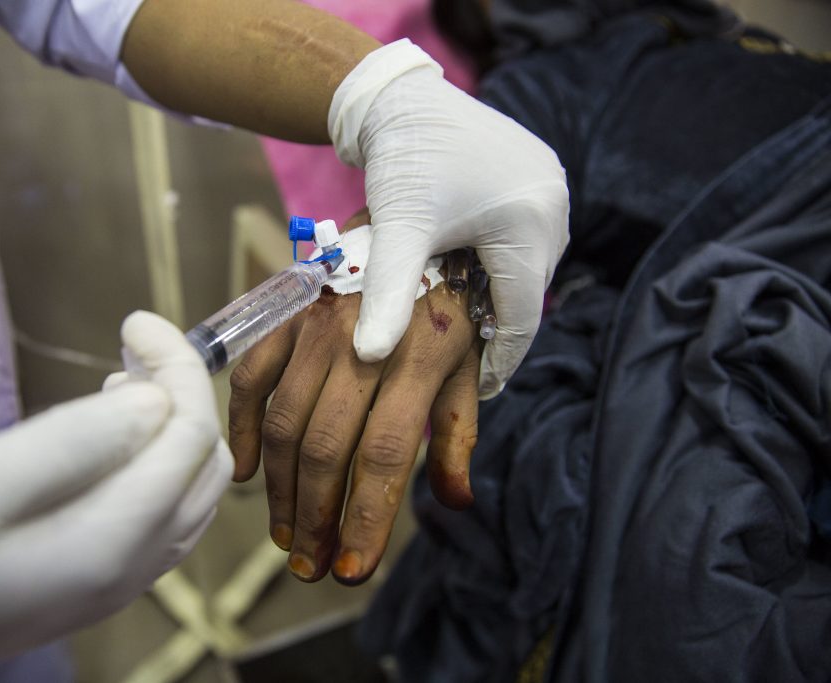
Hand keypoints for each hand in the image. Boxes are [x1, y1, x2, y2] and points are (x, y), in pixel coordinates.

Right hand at [0, 311, 230, 681]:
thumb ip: (71, 443)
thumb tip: (154, 399)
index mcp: (107, 547)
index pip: (188, 440)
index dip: (177, 368)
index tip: (135, 320)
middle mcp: (128, 573)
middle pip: (201, 467)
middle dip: (183, 393)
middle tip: (131, 344)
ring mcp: (112, 586)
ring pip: (186, 494)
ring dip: (170, 427)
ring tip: (121, 381)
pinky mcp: (87, 584)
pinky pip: (157, 516)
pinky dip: (152, 463)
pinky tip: (110, 436)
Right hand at [228, 254, 479, 584]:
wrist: (419, 221)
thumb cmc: (450, 306)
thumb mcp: (469, 367)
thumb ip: (458, 435)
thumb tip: (454, 503)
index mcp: (419, 360)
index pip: (384, 455)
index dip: (365, 518)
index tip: (353, 569)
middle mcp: (362, 344)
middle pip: (325, 448)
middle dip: (315, 518)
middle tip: (310, 566)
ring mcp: (316, 327)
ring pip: (284, 423)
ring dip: (279, 489)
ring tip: (287, 536)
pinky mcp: (285, 314)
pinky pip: (250, 377)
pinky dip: (240, 427)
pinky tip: (245, 473)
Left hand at [329, 39, 569, 396]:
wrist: (401, 97)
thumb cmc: (403, 157)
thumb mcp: (399, 229)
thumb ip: (388, 294)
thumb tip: (369, 357)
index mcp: (533, 222)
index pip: (523, 315)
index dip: (501, 359)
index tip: (480, 391)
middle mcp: (553, 205)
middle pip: (527, 292)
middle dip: (495, 329)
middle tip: (464, 366)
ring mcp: (548, 189)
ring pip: (524, 267)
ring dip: (495, 297)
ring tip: (462, 329)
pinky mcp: (533, 178)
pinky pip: (522, 240)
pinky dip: (495, 265)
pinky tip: (464, 280)